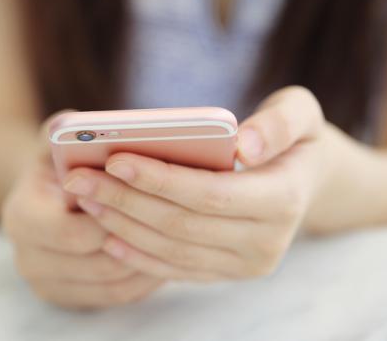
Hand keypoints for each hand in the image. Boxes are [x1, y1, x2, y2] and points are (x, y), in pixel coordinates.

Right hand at [1, 114, 163, 307]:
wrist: (43, 198)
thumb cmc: (58, 164)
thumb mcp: (55, 141)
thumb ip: (63, 130)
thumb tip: (80, 123)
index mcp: (21, 217)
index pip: (71, 231)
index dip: (112, 217)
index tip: (148, 197)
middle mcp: (28, 258)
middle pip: (98, 262)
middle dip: (138, 240)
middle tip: (179, 225)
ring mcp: (48, 285)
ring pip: (113, 282)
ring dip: (148, 262)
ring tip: (182, 239)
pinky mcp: (72, 300)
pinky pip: (118, 296)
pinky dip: (145, 278)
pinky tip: (168, 254)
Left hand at [62, 87, 328, 280]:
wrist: (307, 180)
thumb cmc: (295, 137)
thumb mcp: (301, 112)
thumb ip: (280, 122)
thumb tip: (246, 142)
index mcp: (284, 200)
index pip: (210, 195)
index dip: (160, 180)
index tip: (115, 160)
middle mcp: (267, 244)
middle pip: (181, 225)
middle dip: (125, 201)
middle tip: (79, 179)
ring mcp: (246, 265)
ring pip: (171, 250)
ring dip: (122, 226)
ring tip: (84, 198)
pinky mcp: (227, 274)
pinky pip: (175, 269)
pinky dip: (137, 252)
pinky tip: (105, 232)